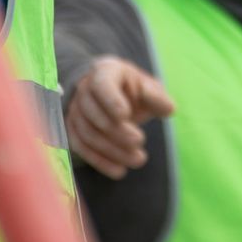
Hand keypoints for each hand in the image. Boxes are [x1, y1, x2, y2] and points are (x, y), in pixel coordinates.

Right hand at [65, 56, 174, 179]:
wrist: (114, 94)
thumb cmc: (133, 89)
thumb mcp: (148, 87)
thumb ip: (157, 96)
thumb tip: (170, 109)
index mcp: (105, 71)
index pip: (101, 84)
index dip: (111, 100)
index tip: (125, 115)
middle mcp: (85, 89)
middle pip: (94, 114)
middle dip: (117, 131)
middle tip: (140, 141)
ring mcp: (75, 110)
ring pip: (88, 134)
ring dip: (112, 150)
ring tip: (138, 159)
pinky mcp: (72, 129)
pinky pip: (81, 148)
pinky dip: (100, 162)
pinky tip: (120, 171)